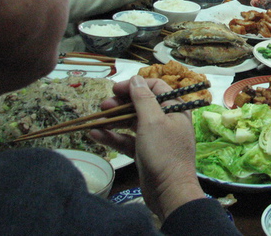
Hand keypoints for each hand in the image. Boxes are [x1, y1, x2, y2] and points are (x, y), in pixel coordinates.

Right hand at [89, 76, 204, 220]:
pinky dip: (113, 136)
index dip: (135, 85)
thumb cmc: (164, 152)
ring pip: (132, 122)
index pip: (155, 87)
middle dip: (121, 103)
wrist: (170, 191)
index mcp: (175, 108)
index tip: (116, 89)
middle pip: (141, 105)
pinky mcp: (145, 152)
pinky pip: (128, 140)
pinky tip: (95, 134)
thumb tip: (136, 79)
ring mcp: (155, 137)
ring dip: (114, 119)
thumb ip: (143, 99)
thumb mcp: (153, 121)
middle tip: (104, 105)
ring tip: (97, 118)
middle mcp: (166, 120)